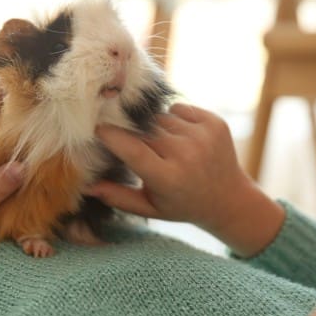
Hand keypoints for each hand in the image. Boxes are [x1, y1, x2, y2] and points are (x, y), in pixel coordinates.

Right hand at [89, 103, 283, 257]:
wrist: (229, 198)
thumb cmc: (182, 204)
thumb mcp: (149, 207)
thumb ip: (117, 196)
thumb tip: (85, 186)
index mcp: (168, 178)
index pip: (131, 148)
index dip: (111, 135)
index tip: (97, 129)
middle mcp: (186, 154)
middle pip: (143, 130)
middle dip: (133, 133)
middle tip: (133, 142)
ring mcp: (203, 136)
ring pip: (160, 117)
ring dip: (154, 128)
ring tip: (163, 147)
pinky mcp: (214, 122)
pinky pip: (178, 108)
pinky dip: (173, 119)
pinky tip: (180, 138)